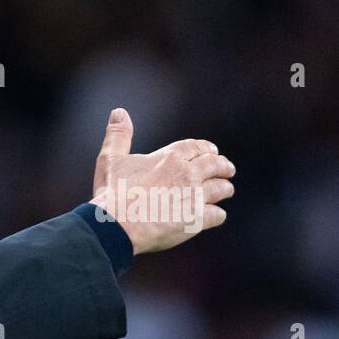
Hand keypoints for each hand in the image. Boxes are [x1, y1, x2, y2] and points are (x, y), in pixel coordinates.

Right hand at [89, 107, 235, 254]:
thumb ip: (118, 136)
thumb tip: (119, 113)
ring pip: (220, 188)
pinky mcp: (196, 220)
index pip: (196, 147)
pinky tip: (217, 215)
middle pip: (214, 165)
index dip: (206, 148)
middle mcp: (187, 174)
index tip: (212, 151)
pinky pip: (217, 215)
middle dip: (223, 166)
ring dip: (225, 188)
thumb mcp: (111, 159)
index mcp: (169, 157)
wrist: (116, 225)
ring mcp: (194, 197)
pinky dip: (218, 214)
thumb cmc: (112, 193)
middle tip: (228, 168)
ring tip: (227, 190)